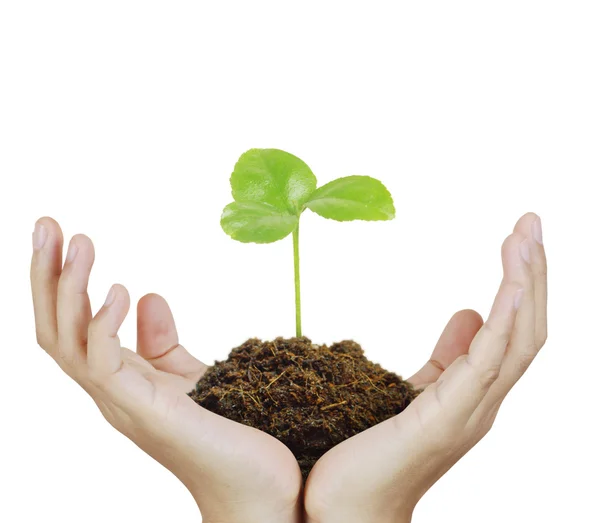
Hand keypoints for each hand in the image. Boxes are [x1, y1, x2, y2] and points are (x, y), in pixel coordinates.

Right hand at [30, 217, 302, 522]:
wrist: (260, 488)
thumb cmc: (227, 433)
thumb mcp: (189, 375)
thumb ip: (162, 343)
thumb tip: (149, 295)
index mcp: (119, 380)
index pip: (72, 325)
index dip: (61, 281)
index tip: (63, 234)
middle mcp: (111, 392)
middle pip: (56, 329)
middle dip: (47, 275)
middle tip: (47, 223)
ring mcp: (123, 405)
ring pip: (69, 343)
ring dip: (68, 289)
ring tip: (79, 243)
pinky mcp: (146, 413)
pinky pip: (105, 367)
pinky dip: (103, 326)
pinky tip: (119, 291)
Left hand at [303, 213, 546, 522]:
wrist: (347, 508)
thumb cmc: (375, 453)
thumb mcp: (417, 390)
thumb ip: (448, 356)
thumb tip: (468, 311)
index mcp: (475, 391)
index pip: (512, 328)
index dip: (521, 282)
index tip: (518, 238)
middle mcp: (483, 400)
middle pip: (524, 327)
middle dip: (531, 272)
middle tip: (530, 221)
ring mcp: (470, 410)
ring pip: (516, 338)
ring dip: (524, 284)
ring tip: (525, 235)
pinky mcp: (445, 417)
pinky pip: (487, 362)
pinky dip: (503, 320)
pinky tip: (510, 283)